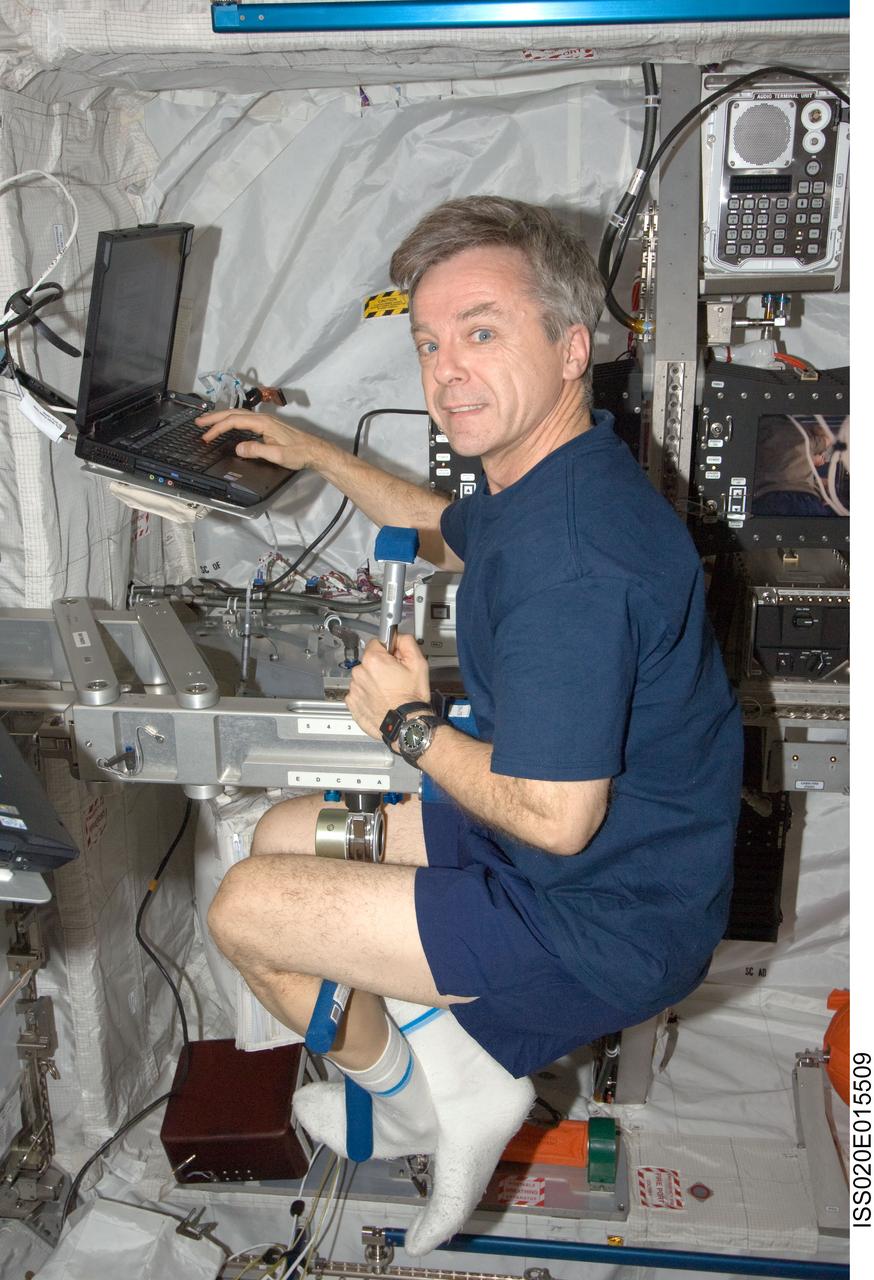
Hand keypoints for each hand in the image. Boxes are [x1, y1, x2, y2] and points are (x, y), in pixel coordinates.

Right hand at [196, 408, 322, 472]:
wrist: (315, 451)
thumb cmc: (300, 453)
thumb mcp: (277, 455)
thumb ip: (257, 450)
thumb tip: (238, 448)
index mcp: (263, 423)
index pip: (234, 422)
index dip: (218, 428)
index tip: (206, 437)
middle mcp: (263, 418)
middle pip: (234, 414)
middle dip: (215, 418)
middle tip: (199, 423)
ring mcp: (266, 421)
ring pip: (239, 415)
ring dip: (223, 418)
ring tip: (209, 422)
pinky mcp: (269, 426)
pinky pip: (245, 420)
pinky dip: (233, 421)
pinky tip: (230, 426)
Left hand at [346, 634, 430, 740]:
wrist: (406, 725)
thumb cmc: (411, 698)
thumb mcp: (419, 663)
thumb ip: (407, 643)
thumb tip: (398, 637)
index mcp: (374, 660)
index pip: (377, 644)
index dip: (388, 651)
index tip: (394, 660)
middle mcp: (360, 673)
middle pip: (369, 661)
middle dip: (380, 667)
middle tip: (395, 679)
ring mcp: (354, 689)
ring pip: (363, 678)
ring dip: (373, 682)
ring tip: (389, 692)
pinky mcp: (352, 704)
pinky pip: (359, 693)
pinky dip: (367, 696)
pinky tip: (380, 700)